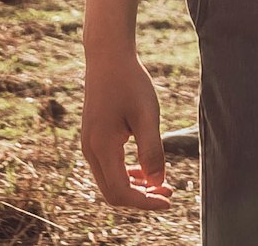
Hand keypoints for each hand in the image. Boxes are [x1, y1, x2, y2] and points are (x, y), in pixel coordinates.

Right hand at [80, 52, 173, 210]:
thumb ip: (152, 150)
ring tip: (161, 183)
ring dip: (135, 186)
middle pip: (113, 192)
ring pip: (110, 180)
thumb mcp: (147, 115)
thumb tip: (158, 183)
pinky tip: (145, 167)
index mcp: (102, 147)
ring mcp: (89, 144)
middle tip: (168, 192)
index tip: (169, 200)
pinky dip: (127, 173)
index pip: (121, 192)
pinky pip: (108, 167)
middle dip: (141, 198)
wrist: (108, 56)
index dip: (145, 202)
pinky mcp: (93, 136)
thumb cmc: (130, 81)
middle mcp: (90, 150)